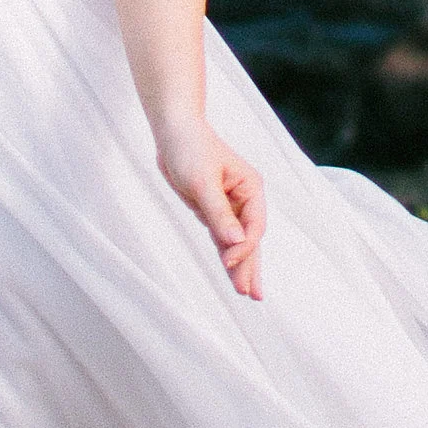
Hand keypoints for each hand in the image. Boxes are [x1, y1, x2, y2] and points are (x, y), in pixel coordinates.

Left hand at [153, 116, 265, 301]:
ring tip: (246, 292)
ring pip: (236, 242)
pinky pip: (221, 237)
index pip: (254, 226)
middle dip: (250, 266)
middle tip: (254, 296)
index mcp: (250, 188)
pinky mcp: (212, 210)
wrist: (173, 130)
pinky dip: (224, 254)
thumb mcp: (202, 181)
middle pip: (250, 239)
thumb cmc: (190, 148)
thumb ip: (219, 214)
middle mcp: (244, 199)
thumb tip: (237, 243)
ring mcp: (229, 206)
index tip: (228, 263)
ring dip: (239, 266)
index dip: (244, 248)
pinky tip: (230, 272)